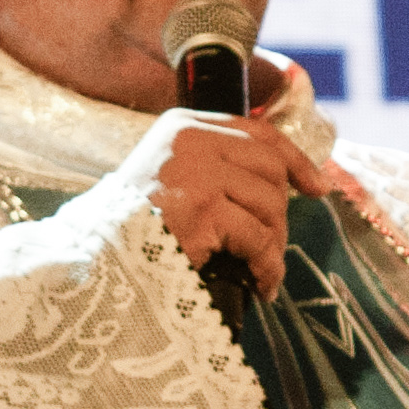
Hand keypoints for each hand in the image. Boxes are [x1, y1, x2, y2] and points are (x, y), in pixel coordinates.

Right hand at [113, 110, 325, 291]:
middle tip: (271, 247)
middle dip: (279, 213)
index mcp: (184, 124)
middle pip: (269, 170)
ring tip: (262, 269)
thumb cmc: (131, 226)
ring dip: (273, 243)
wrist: (92, 255)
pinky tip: (260, 283)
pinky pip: (257, 238)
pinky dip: (266, 265)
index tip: (317, 187)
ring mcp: (196, 172)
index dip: (295, 160)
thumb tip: (282, 182)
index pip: (257, 132)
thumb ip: (214, 166)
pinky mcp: (202, 208)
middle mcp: (191, 140)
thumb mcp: (171, 176)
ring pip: (269, 204)